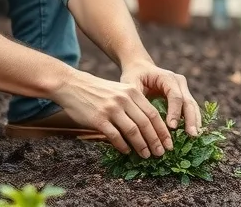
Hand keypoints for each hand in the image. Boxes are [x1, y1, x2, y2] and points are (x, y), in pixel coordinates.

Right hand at [51, 68, 173, 157]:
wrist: (72, 85)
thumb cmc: (97, 91)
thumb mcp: (119, 91)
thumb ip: (133, 104)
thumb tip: (148, 127)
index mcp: (132, 92)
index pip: (153, 114)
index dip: (162, 131)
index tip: (168, 143)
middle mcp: (124, 99)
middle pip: (146, 124)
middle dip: (155, 141)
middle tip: (160, 153)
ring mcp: (111, 109)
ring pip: (133, 131)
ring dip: (141, 146)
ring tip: (146, 155)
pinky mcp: (98, 119)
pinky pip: (115, 136)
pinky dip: (123, 146)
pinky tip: (127, 151)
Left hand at [120, 61, 200, 137]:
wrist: (141, 68)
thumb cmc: (134, 76)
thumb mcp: (131, 83)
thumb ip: (136, 98)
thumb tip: (138, 117)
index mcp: (166, 77)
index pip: (175, 95)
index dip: (175, 111)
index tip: (172, 127)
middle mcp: (178, 82)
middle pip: (188, 101)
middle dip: (190, 119)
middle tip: (191, 135)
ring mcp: (183, 88)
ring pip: (192, 105)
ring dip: (194, 121)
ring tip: (194, 136)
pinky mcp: (184, 96)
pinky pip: (190, 109)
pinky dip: (192, 120)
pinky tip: (193, 133)